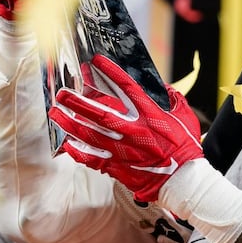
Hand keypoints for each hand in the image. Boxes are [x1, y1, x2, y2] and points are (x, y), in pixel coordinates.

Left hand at [48, 55, 202, 201]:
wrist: (183, 180)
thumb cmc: (186, 147)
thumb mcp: (185, 117)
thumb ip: (174, 99)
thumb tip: (164, 88)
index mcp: (151, 116)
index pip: (127, 88)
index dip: (111, 73)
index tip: (96, 61)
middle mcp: (134, 131)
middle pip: (100, 114)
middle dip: (78, 102)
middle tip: (62, 93)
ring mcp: (124, 151)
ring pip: (90, 135)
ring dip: (70, 123)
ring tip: (56, 113)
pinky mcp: (118, 167)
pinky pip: (92, 159)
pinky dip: (78, 151)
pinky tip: (67, 144)